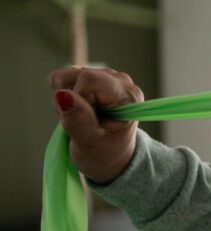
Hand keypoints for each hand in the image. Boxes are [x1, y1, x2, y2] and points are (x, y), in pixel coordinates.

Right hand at [47, 66, 143, 184]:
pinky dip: (63, 95)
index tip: (86, 120)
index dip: (78, 99)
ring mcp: (107, 78)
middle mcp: (121, 81)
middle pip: (77, 74)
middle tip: (81, 121)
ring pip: (66, 75)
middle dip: (69, 99)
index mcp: (128, 95)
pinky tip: (77, 109)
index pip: (89, 79)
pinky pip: (63, 79)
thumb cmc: (104, 152)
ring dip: (65, 98)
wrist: (110, 156)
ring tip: (80, 117)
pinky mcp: (94, 79)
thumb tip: (62, 94)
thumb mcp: (90, 143)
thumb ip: (78, 120)